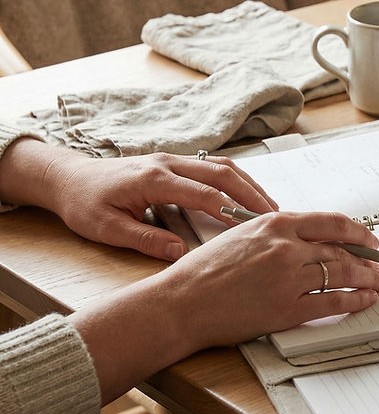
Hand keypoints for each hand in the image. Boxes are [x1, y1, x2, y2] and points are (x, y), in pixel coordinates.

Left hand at [8, 141, 277, 260]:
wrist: (67, 178)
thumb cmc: (85, 204)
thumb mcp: (107, 229)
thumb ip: (145, 240)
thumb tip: (179, 254)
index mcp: (153, 180)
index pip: (204, 194)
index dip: (232, 210)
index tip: (256, 227)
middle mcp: (168, 163)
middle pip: (223, 174)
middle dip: (253, 195)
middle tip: (276, 217)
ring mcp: (173, 159)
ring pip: (223, 166)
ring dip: (249, 185)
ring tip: (271, 208)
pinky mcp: (176, 163)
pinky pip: (214, 167)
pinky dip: (237, 181)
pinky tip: (249, 196)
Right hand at [71, 211, 378, 401]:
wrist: (181, 302)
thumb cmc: (203, 271)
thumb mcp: (241, 235)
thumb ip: (276, 235)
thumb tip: (307, 241)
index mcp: (274, 223)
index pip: (330, 222)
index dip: (356, 232)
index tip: (368, 239)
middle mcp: (286, 247)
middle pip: (341, 250)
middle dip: (367, 258)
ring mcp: (289, 277)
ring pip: (343, 274)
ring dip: (368, 279)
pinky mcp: (287, 307)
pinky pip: (333, 302)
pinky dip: (355, 301)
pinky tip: (366, 300)